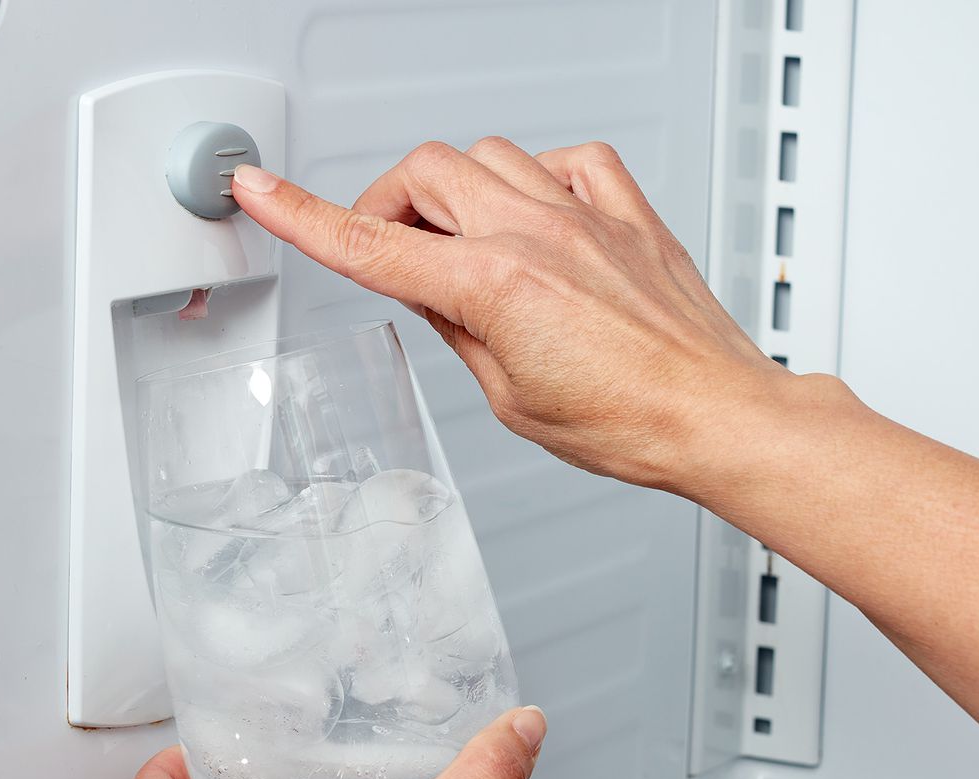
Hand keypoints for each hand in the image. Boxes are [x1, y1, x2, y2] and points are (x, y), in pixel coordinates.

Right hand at [232, 139, 791, 497]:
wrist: (716, 415)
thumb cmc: (629, 424)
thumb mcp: (512, 399)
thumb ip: (459, 332)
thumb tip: (430, 293)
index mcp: (495, 288)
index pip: (373, 247)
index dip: (303, 216)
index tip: (261, 191)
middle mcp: (537, 234)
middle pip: (424, 172)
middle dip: (390, 204)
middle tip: (395, 247)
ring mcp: (585, 214)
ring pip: (487, 153)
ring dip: (459, 190)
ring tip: (468, 242)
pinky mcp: (628, 212)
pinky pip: (568, 158)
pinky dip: (537, 177)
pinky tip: (539, 214)